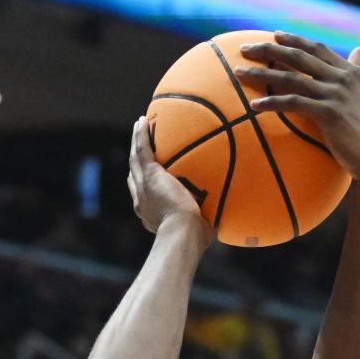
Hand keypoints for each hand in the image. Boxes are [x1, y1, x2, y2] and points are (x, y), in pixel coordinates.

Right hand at [127, 117, 212, 244]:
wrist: (184, 233)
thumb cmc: (195, 237)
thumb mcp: (200, 227)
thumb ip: (207, 219)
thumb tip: (224, 219)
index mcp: (150, 213)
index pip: (143, 194)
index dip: (143, 182)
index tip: (149, 174)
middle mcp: (142, 200)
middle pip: (135, 175)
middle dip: (137, 161)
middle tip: (139, 147)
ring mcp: (143, 187)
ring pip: (135, 159)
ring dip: (135, 142)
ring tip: (138, 126)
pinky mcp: (149, 175)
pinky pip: (142, 150)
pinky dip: (140, 135)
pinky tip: (142, 120)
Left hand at [235, 34, 359, 188]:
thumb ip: (358, 72)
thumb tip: (359, 51)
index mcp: (350, 72)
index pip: (317, 49)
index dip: (295, 40)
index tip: (274, 36)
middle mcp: (343, 78)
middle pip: (299, 57)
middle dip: (269, 50)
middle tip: (245, 49)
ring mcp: (335, 95)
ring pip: (291, 78)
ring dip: (261, 74)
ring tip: (239, 73)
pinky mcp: (329, 113)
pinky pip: (293, 103)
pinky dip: (271, 102)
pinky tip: (254, 105)